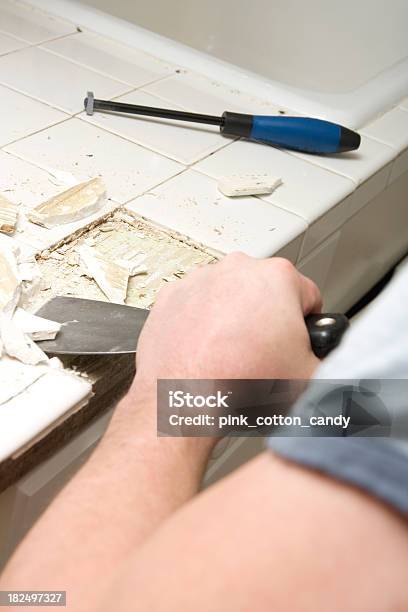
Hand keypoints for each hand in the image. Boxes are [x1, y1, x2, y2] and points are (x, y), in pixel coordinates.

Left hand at [134, 253, 321, 388]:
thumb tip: (343, 364)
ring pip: (230, 296)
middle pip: (267, 292)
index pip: (309, 296)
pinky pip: (196, 304)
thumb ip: (335, 362)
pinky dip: (201, 322)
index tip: (296, 341)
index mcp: (278, 277)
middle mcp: (237, 269)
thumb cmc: (240, 386)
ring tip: (233, 353)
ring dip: (234, 317)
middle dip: (269, 317)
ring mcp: (200, 280)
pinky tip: (206, 349)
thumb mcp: (312, 379)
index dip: (307, 324)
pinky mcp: (171, 296)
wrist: (186, 402)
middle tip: (263, 352)